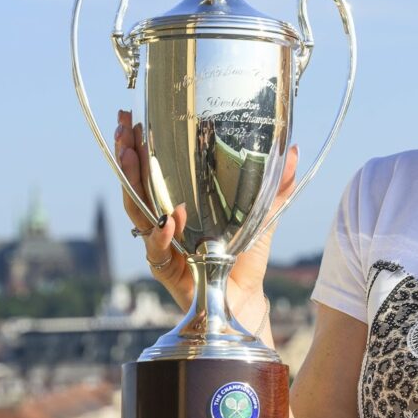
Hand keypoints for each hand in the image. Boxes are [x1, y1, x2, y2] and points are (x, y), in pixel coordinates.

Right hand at [114, 109, 298, 313]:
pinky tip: (167, 221)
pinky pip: (157, 252)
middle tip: (123, 130)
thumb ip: (276, 186)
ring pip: (137, 213)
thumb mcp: (263, 214)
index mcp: (180, 205)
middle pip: (136, 187)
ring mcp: (163, 246)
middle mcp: (164, 223)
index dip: (139, 147)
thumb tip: (294, 150)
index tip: (132, 119)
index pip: (152, 171)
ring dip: (132, 185)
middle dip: (126, 158)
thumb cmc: (246, 256)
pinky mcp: (168, 271)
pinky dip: (161, 236)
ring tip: (130, 157)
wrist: (246, 298)